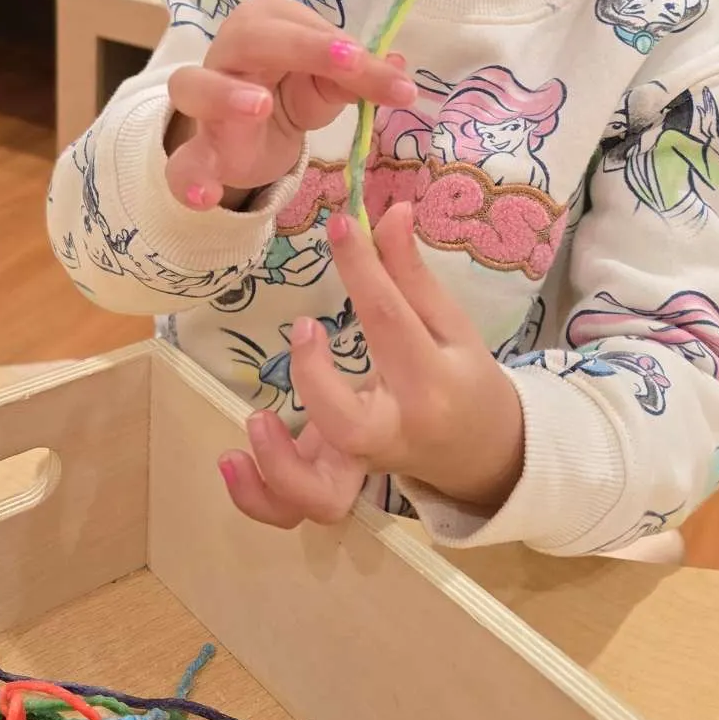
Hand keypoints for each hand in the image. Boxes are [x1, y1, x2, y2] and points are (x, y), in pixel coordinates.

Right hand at [165, 0, 414, 210]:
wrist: (249, 135)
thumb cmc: (290, 89)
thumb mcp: (329, 82)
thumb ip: (360, 77)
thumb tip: (401, 70)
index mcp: (264, 23)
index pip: (302, 27)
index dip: (343, 47)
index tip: (393, 79)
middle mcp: (226, 52)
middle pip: (249, 38)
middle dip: (300, 48)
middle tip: (347, 64)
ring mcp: (204, 101)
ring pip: (193, 85)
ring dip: (224, 94)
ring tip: (259, 108)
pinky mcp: (198, 151)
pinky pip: (181, 163)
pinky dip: (189, 179)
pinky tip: (208, 195)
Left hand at [218, 203, 524, 525]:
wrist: (485, 453)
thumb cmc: (462, 379)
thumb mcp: (450, 325)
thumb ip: (411, 275)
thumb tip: (389, 211)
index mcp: (430, 382)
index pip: (391, 321)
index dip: (364, 269)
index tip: (342, 226)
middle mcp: (394, 432)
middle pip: (349, 424)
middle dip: (316, 381)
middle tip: (304, 329)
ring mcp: (363, 465)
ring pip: (320, 494)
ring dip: (280, 466)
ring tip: (257, 420)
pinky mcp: (339, 480)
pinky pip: (296, 508)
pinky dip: (261, 499)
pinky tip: (233, 460)